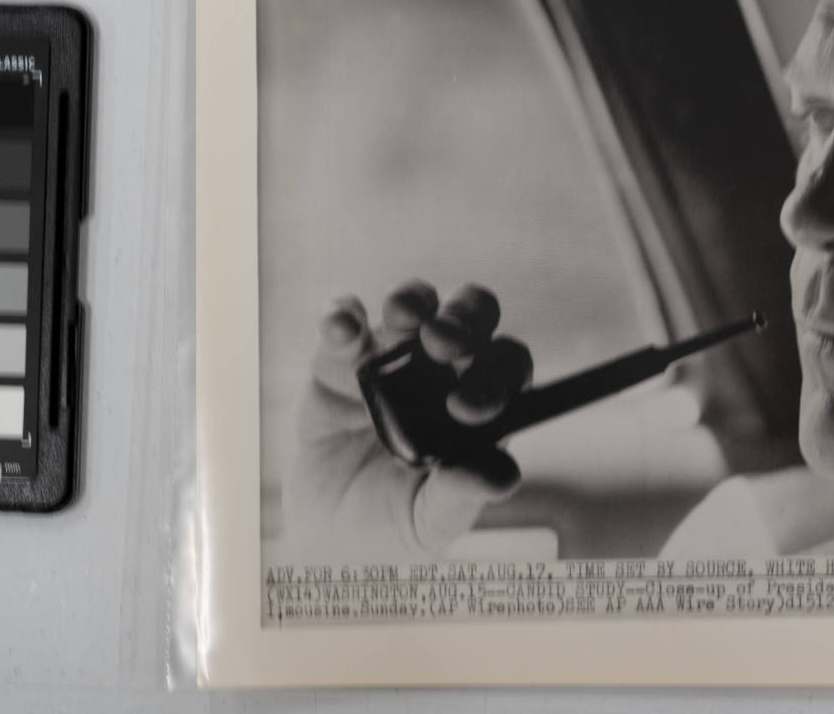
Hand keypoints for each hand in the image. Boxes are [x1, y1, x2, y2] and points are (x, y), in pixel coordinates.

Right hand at [286, 281, 532, 560]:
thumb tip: (504, 475)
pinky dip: (343, 316)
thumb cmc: (395, 524)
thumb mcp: (431, 520)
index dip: (496, 377)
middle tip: (444, 342)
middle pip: (470, 318)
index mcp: (480, 402)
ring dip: (411, 301)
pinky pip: (344, 323)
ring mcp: (392, 358)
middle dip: (464, 318)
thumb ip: (462, 494)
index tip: (465, 411)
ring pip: (414, 305)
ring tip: (401, 317)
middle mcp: (442, 370)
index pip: (506, 368)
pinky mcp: (339, 359)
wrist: (327, 533)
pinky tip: (342, 330)